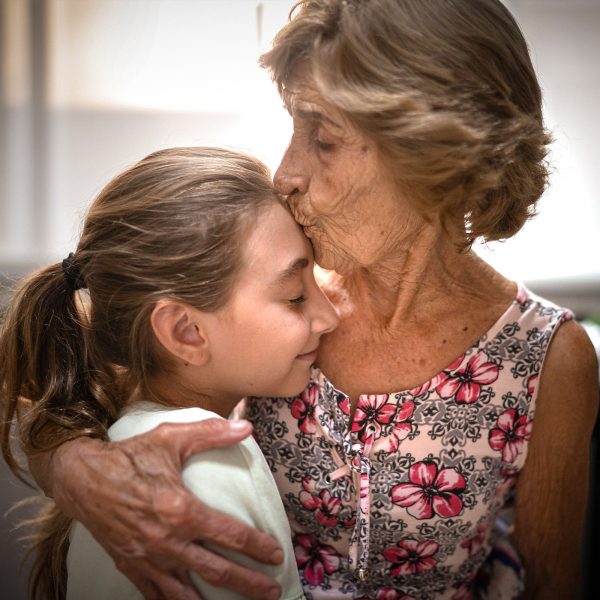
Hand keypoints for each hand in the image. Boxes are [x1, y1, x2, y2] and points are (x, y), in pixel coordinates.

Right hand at [50, 419, 283, 599]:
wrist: (82, 478)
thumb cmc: (129, 456)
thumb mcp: (171, 438)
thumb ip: (211, 433)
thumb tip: (246, 427)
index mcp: (181, 510)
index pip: (230, 535)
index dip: (257, 546)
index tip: (277, 554)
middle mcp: (167, 541)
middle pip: (218, 571)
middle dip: (250, 583)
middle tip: (273, 591)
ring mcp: (148, 559)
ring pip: (190, 593)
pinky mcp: (131, 567)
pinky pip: (158, 596)